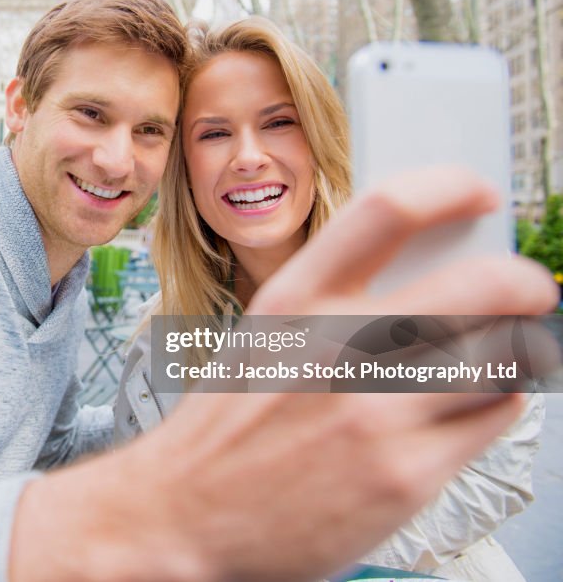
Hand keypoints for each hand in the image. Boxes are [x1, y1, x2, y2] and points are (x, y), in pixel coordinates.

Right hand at [9, 169, 555, 581]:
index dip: (449, 189)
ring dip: (515, 349)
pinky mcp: (403, 475)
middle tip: (532, 288)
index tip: (479, 195)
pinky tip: (467, 409)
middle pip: (480, 284)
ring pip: (500, 356)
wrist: (178, 515)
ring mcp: (375, 412)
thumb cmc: (219, 431)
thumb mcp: (261, 341)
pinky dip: (494, 405)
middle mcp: (338, 347)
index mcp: (293, 300)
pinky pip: (490, 419)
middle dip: (527, 281)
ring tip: (502, 355)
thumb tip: (424, 281)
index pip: (386, 210)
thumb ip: (332, 307)